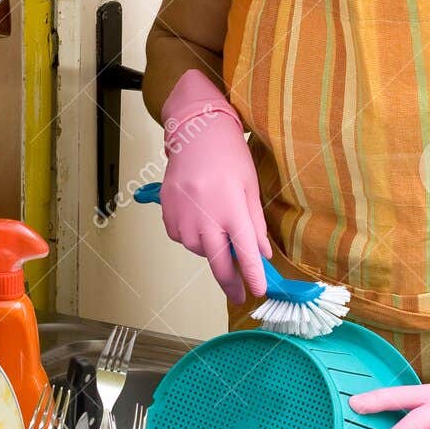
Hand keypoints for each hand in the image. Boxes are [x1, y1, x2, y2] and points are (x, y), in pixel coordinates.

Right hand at [158, 70, 271, 304]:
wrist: (194, 133)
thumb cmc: (228, 155)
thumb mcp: (250, 187)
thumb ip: (255, 223)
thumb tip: (262, 253)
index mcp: (231, 208)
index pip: (245, 252)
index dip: (253, 276)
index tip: (258, 291)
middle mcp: (205, 216)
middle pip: (217, 262)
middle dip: (230, 283)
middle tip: (238, 295)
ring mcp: (183, 215)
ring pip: (197, 249)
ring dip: (209, 248)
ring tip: (214, 222)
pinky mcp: (167, 213)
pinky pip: (181, 237)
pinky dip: (191, 234)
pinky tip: (197, 214)